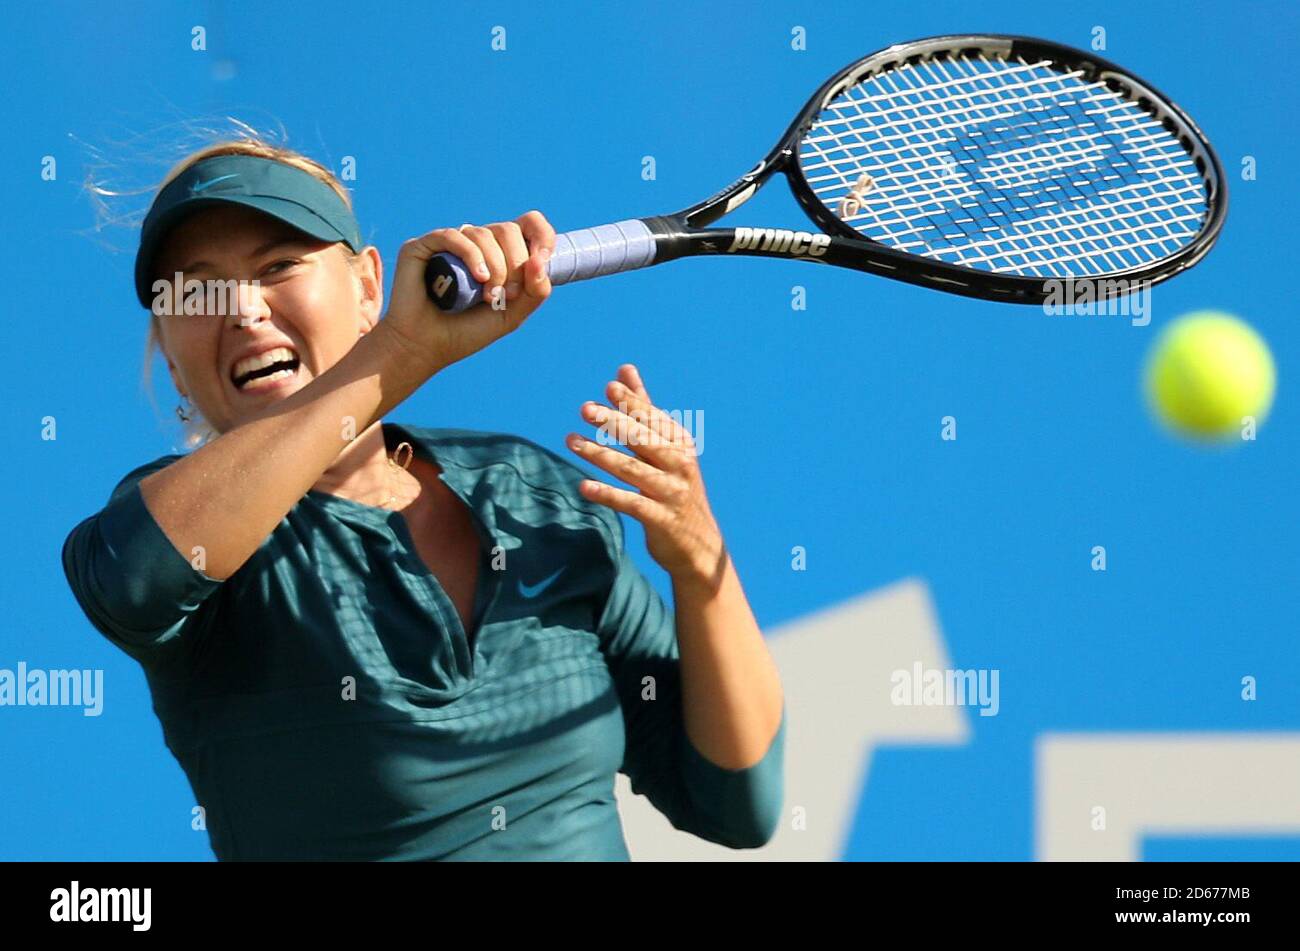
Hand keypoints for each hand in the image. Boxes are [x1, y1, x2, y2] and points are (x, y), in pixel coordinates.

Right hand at [383, 211, 555, 371]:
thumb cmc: (467, 332)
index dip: (542, 236)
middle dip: (515, 265)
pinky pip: (454, 236)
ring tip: (488, 297)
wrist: (426, 347)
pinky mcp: (423, 246)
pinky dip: (472, 256)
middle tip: (506, 295)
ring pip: (484, 234)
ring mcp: (449, 243)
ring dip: (496, 268)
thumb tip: (540, 259)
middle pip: (508, 230)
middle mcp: (474, 243)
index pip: (528, 224)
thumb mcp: (513, 314)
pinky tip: (479, 278)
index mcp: (498, 253)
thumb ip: (536, 290)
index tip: (542, 260)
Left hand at [566, 364, 725, 585]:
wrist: (699, 546)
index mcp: (680, 444)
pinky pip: (631, 504)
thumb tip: (624, 369)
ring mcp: (671, 492)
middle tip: (585, 409)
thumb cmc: (674, 487)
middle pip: (642, 440)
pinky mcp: (661, 519)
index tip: (609, 387)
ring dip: (601, 455)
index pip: (653, 418)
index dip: (632, 402)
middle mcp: (679, 464)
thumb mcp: (664, 446)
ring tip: (571, 441)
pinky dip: (608, 494)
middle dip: (614, 423)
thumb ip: (643, 408)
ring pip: (632, 470)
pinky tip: (584, 486)